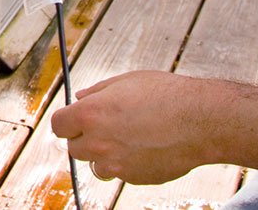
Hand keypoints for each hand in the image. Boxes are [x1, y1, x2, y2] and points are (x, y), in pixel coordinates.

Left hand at [50, 71, 214, 184]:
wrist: (200, 121)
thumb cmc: (167, 95)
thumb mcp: (127, 81)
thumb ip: (97, 91)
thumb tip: (80, 97)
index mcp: (90, 114)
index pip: (58, 125)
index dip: (67, 122)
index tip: (75, 119)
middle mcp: (98, 142)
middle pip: (74, 148)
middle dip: (85, 138)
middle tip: (106, 126)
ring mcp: (115, 163)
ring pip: (96, 164)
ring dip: (105, 154)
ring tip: (130, 137)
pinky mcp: (133, 177)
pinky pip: (121, 173)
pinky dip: (127, 164)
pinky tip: (146, 147)